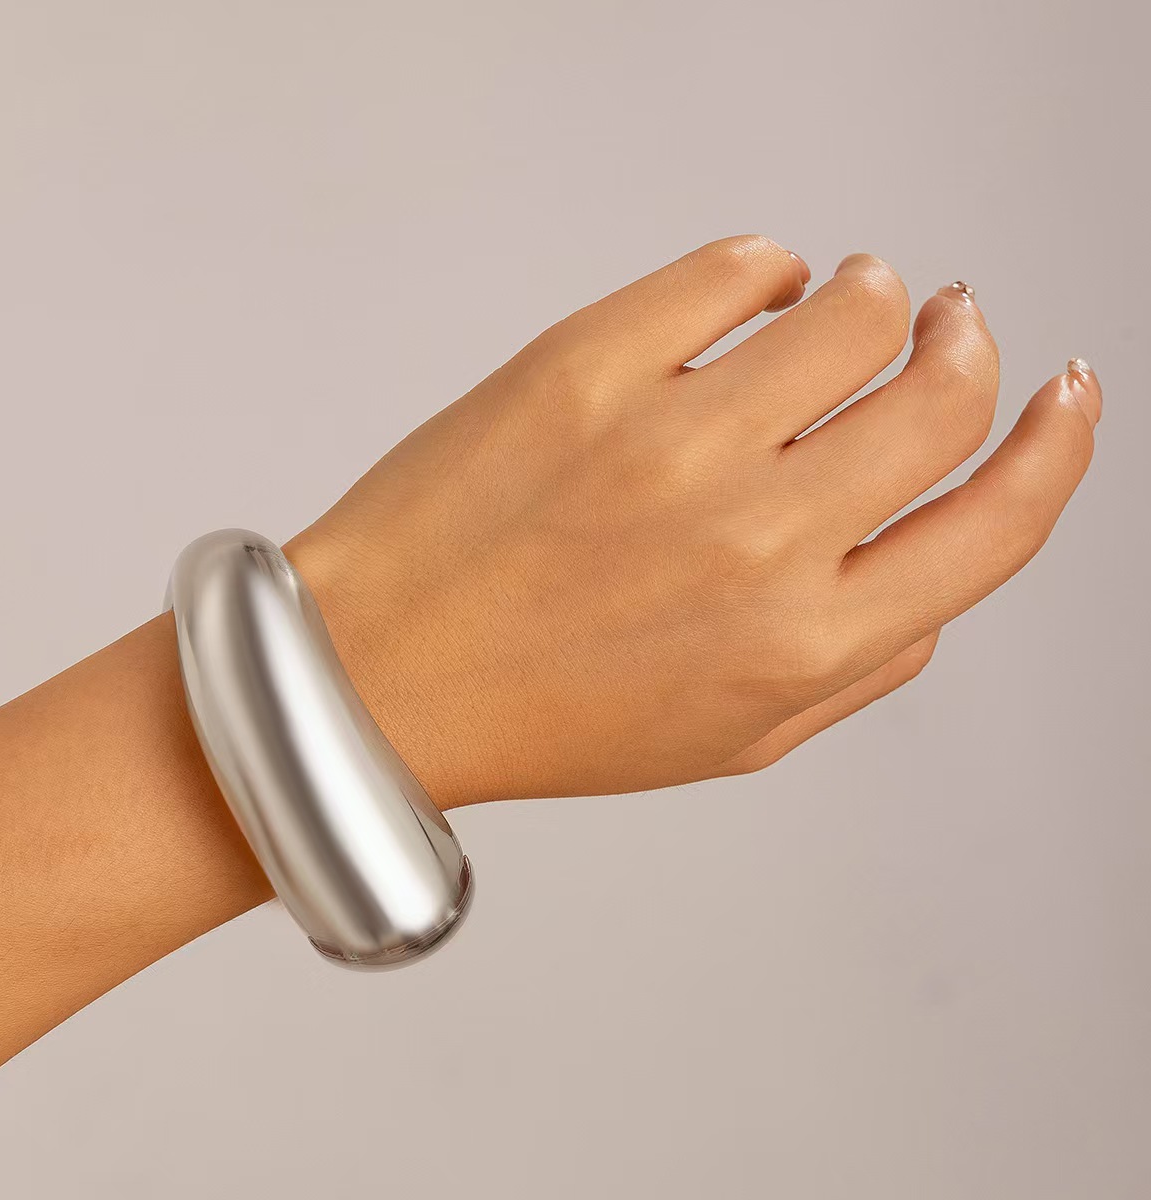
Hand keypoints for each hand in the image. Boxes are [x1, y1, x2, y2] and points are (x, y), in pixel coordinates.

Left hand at [288, 237, 1098, 808]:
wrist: (377, 675)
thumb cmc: (543, 711)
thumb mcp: (726, 738)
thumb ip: (857, 667)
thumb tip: (934, 572)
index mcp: (806, 641)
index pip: (997, 522)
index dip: (1055, 444)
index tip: (1061, 393)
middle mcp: (759, 539)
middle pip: (943, 391)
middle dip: (963, 344)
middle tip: (944, 321)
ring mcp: (674, 440)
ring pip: (854, 308)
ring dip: (872, 295)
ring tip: (843, 302)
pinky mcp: (588, 364)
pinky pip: (734, 268)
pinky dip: (765, 268)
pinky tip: (749, 294)